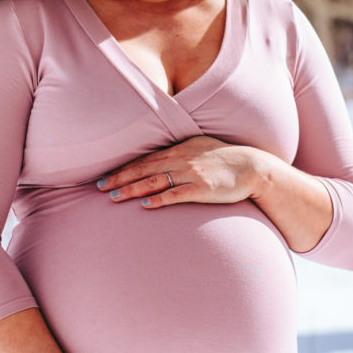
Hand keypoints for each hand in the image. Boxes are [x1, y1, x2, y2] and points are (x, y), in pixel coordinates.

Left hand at [96, 135, 264, 208]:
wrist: (253, 168)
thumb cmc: (226, 159)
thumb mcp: (200, 147)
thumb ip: (180, 152)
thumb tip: (160, 160)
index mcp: (179, 148)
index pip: (144, 159)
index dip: (123, 167)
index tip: (104, 175)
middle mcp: (181, 159)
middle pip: (143, 169)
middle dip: (119, 178)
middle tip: (98, 187)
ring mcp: (191, 173)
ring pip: (153, 181)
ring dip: (131, 189)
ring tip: (113, 197)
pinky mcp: (201, 188)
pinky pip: (174, 194)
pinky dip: (157, 199)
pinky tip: (144, 205)